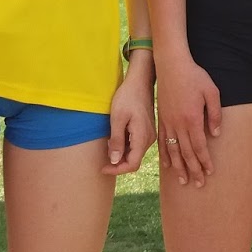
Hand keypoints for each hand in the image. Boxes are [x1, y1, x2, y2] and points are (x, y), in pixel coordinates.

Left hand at [103, 61, 154, 175]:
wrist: (140, 82)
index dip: (117, 169)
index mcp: (143, 137)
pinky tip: (115, 139)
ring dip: (121, 155)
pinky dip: (125, 147)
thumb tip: (114, 160)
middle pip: (134, 160)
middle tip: (102, 161)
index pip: (132, 164)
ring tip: (107, 147)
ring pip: (135, 153)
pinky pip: (136, 145)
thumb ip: (116, 141)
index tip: (102, 168)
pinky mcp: (147, 130)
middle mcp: (149, 139)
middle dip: (118, 164)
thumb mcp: (117, 118)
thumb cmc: (128, 97)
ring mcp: (149, 134)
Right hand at [154, 54, 221, 186]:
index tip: (209, 173)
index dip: (204, 161)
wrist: (172, 65)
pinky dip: (165, 155)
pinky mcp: (161, 119)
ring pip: (173, 150)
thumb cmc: (195, 76)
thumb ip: (215, 114)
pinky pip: (162, 141)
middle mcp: (178, 124)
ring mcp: (168, 122)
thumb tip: (216, 134)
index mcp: (192, 119)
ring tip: (184, 181)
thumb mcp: (212, 92)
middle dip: (193, 170)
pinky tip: (168, 165)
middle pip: (186, 153)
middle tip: (199, 184)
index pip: (199, 146)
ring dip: (179, 167)